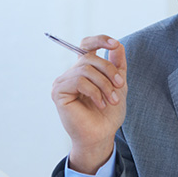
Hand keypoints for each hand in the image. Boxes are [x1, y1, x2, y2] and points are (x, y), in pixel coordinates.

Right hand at [51, 35, 127, 173]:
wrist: (101, 136)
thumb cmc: (108, 115)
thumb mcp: (118, 86)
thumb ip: (117, 65)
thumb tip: (119, 45)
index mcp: (84, 71)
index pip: (86, 45)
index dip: (99, 40)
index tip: (115, 44)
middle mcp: (71, 74)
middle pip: (89, 57)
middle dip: (108, 70)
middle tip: (119, 86)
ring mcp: (63, 82)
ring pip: (85, 69)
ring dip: (104, 84)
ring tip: (111, 100)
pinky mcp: (59, 92)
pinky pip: (79, 81)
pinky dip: (94, 92)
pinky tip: (100, 104)